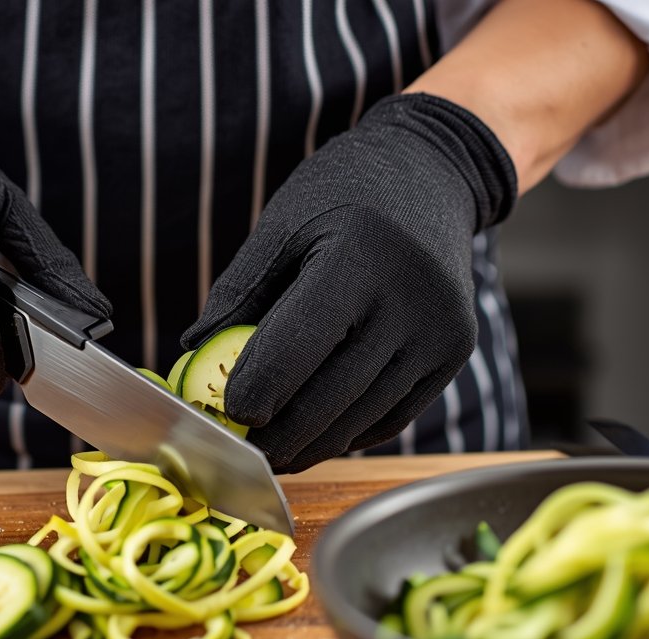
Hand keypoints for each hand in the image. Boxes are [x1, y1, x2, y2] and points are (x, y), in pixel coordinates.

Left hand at [183, 94, 516, 472]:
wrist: (432, 176)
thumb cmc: (343, 195)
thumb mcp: (280, 225)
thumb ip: (238, 292)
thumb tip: (194, 353)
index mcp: (358, 258)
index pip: (295, 348)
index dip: (255, 391)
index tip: (223, 413)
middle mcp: (409, 300)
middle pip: (330, 397)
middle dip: (277, 436)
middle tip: (239, 451)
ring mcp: (440, 333)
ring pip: (361, 417)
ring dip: (311, 444)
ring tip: (272, 451)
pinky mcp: (454, 355)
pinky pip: (393, 416)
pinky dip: (349, 433)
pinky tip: (317, 435)